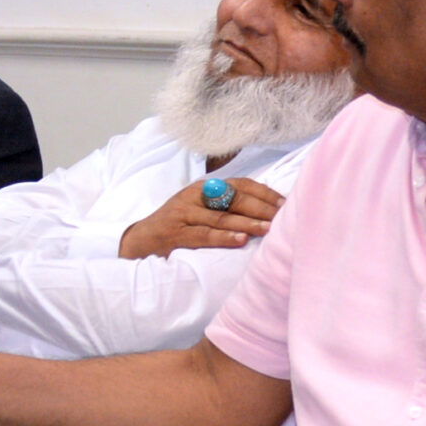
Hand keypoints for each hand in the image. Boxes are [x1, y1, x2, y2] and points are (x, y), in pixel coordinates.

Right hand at [119, 176, 283, 260]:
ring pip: (222, 217)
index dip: (264, 194)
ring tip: (268, 229)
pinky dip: (224, 237)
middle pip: (234, 199)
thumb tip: (265, 211)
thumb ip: (226, 207)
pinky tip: (241, 240)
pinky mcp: (175, 233)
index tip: (284, 204)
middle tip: (282, 218)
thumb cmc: (178, 226)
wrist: (140, 240)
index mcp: (205, 187)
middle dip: (260, 208)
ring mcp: (183, 213)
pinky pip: (204, 235)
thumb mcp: (201, 210)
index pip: (241, 184)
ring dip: (247, 223)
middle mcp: (194, 195)